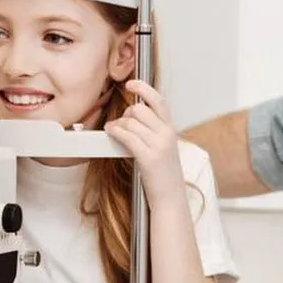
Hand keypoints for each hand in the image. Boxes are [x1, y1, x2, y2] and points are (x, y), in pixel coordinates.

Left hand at [104, 80, 186, 206]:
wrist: (170, 198)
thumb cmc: (164, 175)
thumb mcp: (164, 148)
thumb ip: (154, 131)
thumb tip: (133, 117)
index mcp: (171, 131)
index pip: (159, 101)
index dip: (144, 89)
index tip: (131, 84)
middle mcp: (167, 135)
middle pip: (140, 110)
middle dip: (126, 114)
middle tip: (121, 123)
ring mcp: (159, 146)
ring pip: (131, 122)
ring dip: (118, 124)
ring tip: (114, 131)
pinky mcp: (149, 157)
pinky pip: (127, 135)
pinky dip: (115, 131)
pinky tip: (111, 132)